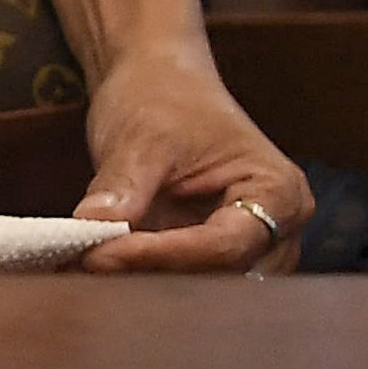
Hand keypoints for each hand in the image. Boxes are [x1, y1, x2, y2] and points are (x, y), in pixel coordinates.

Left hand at [75, 48, 310, 275]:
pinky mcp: (212, 257)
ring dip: (147, 282)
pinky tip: (98, 268)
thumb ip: (123, 186)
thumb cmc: (165, 98)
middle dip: (155, 276)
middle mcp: (278, 232)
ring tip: (88, 267)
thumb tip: (90, 229)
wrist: (160, 81)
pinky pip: (184, 279)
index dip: (163, 255)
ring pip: (202, 287)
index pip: (225, 245)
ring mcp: (247, 248)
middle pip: (220, 276)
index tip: (101, 254)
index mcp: (279, 193)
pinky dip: (142, 276)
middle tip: (88, 266)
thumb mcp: (142, 137)